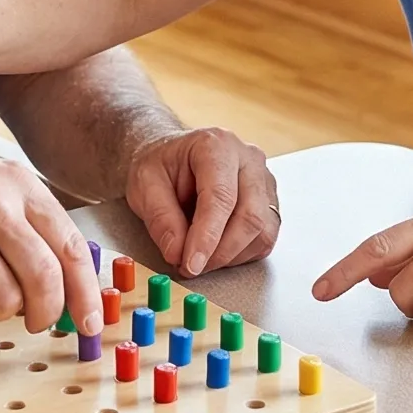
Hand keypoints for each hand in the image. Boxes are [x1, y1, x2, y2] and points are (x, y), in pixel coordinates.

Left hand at [125, 127, 277, 276]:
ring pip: (262, 232)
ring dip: (230, 256)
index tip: (191, 263)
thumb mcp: (144, 184)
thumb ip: (160, 217)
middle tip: (191, 267)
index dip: (207, 236)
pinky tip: (216, 250)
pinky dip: (241, 255)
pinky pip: (265, 239)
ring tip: (199, 257)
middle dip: (220, 252)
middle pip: (250, 216)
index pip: (220, 197)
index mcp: (216, 145)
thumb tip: (177, 253)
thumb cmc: (161, 165)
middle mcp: (248, 159)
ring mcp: (264, 181)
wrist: (173, 157)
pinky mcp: (269, 203)